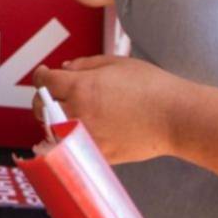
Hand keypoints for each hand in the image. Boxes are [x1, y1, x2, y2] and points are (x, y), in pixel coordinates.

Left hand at [33, 56, 181, 163]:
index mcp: (80, 87)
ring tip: (65, 113)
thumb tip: (64, 68)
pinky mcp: (99, 153)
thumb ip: (85, 64)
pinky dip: (71, 139)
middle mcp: (78, 113)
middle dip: (43, 99)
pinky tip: (78, 132)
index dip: (41, 75)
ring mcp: (87, 136)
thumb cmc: (151, 86)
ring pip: (54, 131)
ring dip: (54, 121)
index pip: (44, 82)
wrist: (177, 117)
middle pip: (42, 108)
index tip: (43, 74)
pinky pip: (74, 147)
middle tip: (51, 94)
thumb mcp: (116, 63)